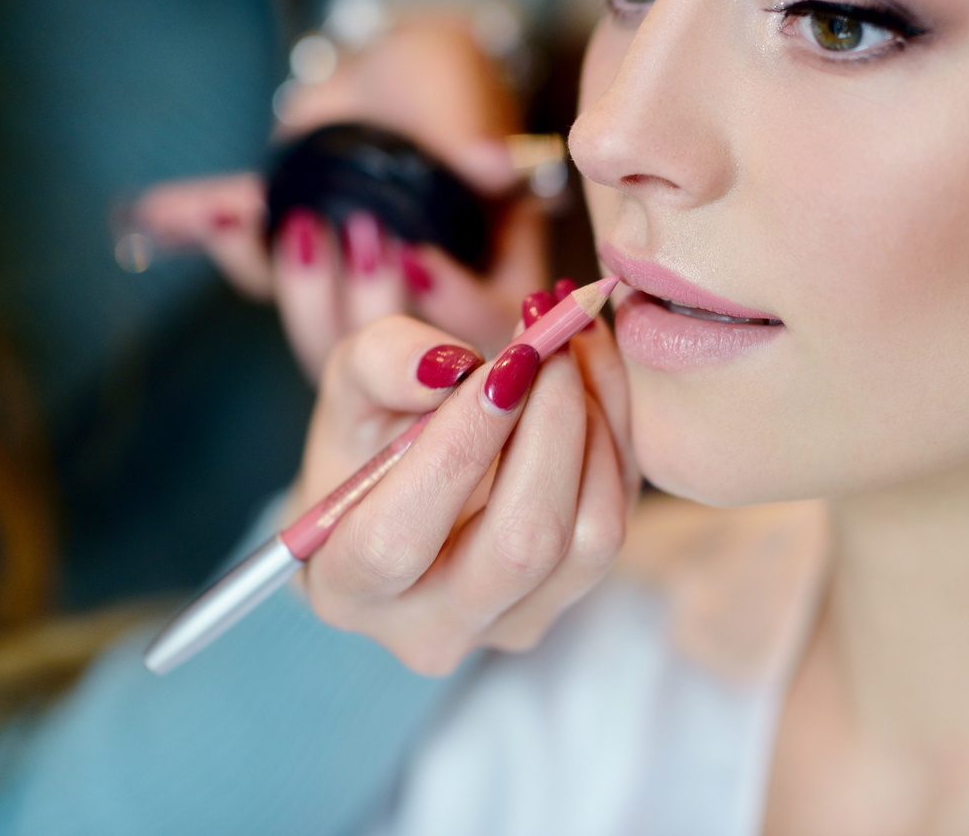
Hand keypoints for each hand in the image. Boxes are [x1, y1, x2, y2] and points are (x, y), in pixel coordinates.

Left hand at [133, 13, 544, 379]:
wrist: (382, 70)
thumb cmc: (442, 82)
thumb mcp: (464, 95)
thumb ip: (472, 131)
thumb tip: (493, 163)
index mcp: (498, 266)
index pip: (490, 317)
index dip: (456, 303)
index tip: (418, 259)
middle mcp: (433, 296)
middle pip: (401, 350)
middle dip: (368, 304)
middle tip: (357, 236)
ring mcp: (361, 287)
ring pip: (327, 333)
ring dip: (302, 286)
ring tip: (293, 224)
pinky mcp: (303, 264)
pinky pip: (264, 278)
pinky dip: (238, 249)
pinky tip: (213, 214)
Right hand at [284, 299, 637, 673]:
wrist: (414, 481)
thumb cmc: (370, 436)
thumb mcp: (350, 385)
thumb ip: (380, 362)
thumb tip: (450, 365)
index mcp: (348, 589)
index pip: (402, 539)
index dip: (460, 447)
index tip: (502, 363)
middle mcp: (434, 628)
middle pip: (521, 546)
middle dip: (550, 427)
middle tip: (550, 341)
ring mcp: (516, 620)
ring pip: (592, 537)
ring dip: (593, 425)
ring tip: (570, 343)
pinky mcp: (577, 591)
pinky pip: (620, 512)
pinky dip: (617, 430)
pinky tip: (590, 366)